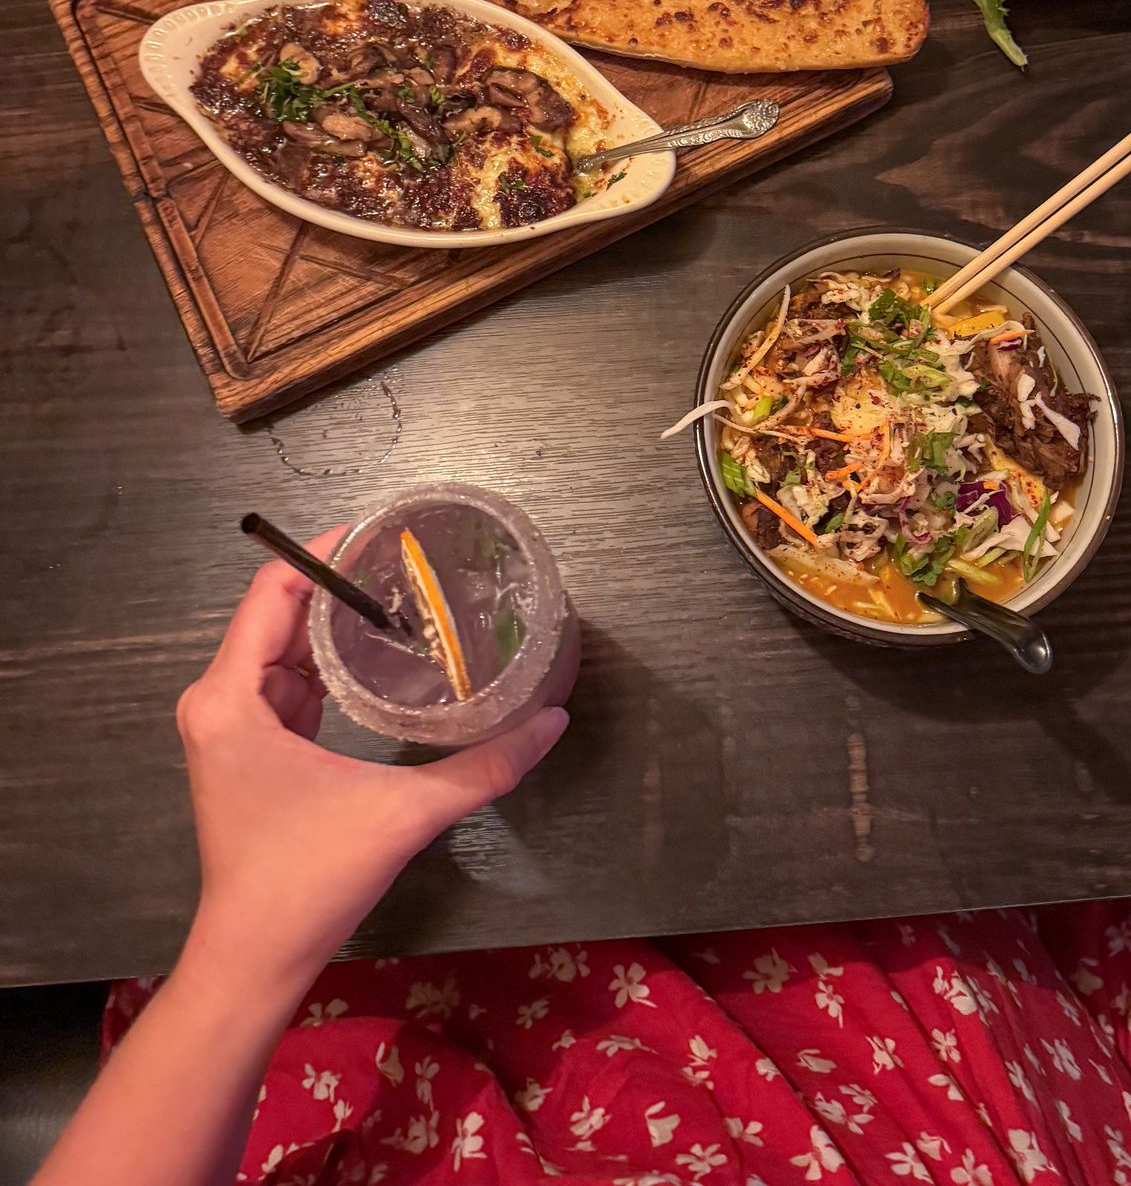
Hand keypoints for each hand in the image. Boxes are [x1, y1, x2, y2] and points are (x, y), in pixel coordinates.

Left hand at [177, 538, 566, 992]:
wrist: (256, 958)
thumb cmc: (309, 880)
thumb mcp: (404, 813)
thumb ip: (484, 766)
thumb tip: (553, 720)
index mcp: (231, 698)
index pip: (272, 592)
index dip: (323, 553)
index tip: (381, 531)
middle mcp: (218, 702)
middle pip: (278, 614)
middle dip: (340, 585)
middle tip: (408, 564)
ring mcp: (228, 728)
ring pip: (282, 649)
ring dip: (333, 624)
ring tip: (400, 599)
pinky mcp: (247, 752)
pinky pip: (284, 683)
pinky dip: (324, 663)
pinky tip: (374, 657)